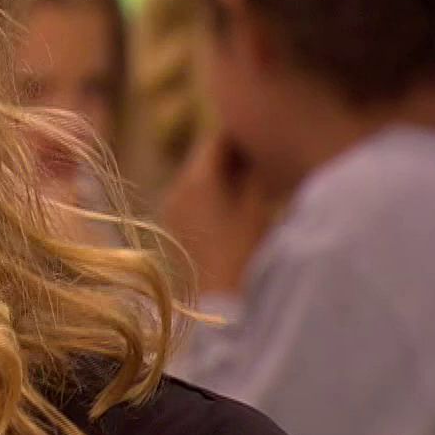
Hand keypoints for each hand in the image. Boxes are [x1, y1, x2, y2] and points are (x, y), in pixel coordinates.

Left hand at [159, 131, 280, 295]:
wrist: (222, 301)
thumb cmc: (246, 252)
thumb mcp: (258, 203)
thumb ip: (254, 168)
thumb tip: (256, 144)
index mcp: (197, 178)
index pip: (218, 138)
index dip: (240, 132)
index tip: (261, 132)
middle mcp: (177, 188)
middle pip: (206, 156)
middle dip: (232, 153)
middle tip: (261, 153)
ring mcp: (172, 207)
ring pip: (199, 176)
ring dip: (223, 173)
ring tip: (253, 180)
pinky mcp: (174, 225)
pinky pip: (193, 196)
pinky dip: (213, 192)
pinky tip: (235, 206)